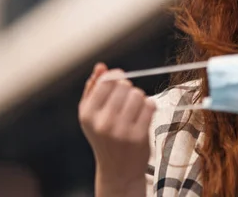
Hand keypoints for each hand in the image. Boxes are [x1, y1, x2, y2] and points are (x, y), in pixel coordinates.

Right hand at [78, 63, 155, 193]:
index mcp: (87, 114)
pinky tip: (144, 116)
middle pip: (124, 86)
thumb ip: (93, 88)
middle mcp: (102, 122)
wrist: (118, 170)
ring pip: (138, 94)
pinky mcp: (139, 136)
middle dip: (128, 89)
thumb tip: (100, 66)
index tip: (121, 82)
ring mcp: (121, 130)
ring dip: (140, 98)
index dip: (116, 77)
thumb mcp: (91, 115)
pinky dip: (149, 107)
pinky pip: (150, 106)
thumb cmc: (105, 137)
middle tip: (126, 102)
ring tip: (134, 110)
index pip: (106, 81)